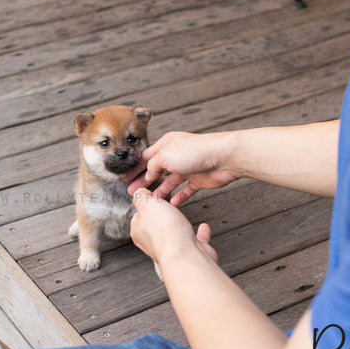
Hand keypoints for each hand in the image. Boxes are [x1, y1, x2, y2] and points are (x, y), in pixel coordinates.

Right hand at [124, 132, 239, 204]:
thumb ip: (153, 165)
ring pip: (170, 182)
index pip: (146, 157)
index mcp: (167, 144)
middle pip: (156, 170)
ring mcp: (188, 168)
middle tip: (133, 193)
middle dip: (144, 181)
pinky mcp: (199, 180)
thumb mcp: (166, 156)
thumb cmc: (196, 151)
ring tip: (152, 201)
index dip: (135, 169)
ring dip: (160, 191)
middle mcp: (176, 155)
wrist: (224, 158)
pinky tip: (172, 204)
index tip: (125, 178)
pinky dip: (179, 197)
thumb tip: (148, 174)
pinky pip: (186, 190)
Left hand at [130, 188, 217, 268]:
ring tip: (181, 216)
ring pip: (174, 235)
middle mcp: (154, 242)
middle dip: (160, 217)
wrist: (186, 254)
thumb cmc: (165, 231)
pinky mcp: (191, 252)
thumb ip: (141, 198)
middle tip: (165, 206)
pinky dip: (200, 233)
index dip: (144, 206)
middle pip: (155, 226)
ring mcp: (173, 248)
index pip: (138, 216)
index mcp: (140, 231)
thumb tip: (138, 193)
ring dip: (178, 225)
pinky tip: (204, 227)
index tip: (150, 198)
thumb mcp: (147, 204)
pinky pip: (195, 240)